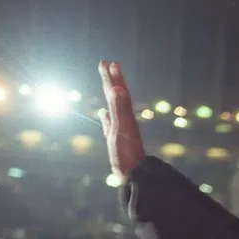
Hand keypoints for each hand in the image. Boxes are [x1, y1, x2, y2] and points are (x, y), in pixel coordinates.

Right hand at [98, 61, 145, 182]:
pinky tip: (104, 115)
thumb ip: (120, 109)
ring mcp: (120, 130)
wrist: (134, 175)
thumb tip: (117, 88)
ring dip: (110, 96)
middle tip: (107, 64)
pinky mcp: (116, 141)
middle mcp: (124, 120)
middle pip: (117, 96)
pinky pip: (110, 125)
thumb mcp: (122, 129)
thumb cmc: (127, 154)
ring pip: (114, 108)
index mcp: (125, 116)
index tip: (108, 62)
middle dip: (111, 80)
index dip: (113, 77)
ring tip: (108, 86)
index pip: (117, 91)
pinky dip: (106, 118)